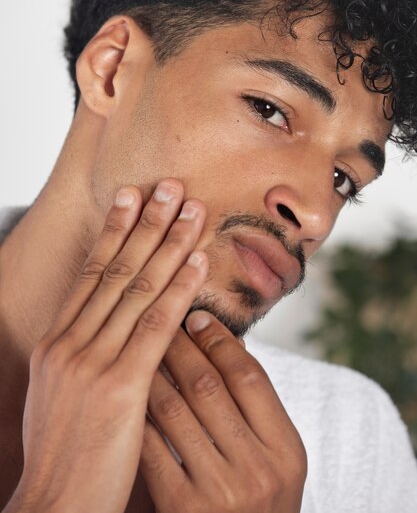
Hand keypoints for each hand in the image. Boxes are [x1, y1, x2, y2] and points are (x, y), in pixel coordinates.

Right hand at [5, 180, 206, 512]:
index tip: (131, 198)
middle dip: (145, 223)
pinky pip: (156, 326)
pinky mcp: (121, 386)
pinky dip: (179, 290)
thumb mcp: (62, 392)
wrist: (52, 507)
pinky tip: (197, 263)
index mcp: (56, 342)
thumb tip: (111, 322)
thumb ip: (85, 353)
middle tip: (169, 186)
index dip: (114, 231)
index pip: (90, 273)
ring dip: (169, 244)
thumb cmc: (63, 453)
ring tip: (191, 210)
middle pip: (115, 269)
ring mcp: (93, 361)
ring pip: (138, 288)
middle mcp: (70, 342)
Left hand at [140, 313, 306, 512]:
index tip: (197, 317)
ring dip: (152, 369)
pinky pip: (150, 444)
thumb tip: (231, 343)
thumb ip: (256, 408)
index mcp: (286, 451)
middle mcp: (257, 469)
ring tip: (140, 345)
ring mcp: (218, 491)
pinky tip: (128, 387)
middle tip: (161, 319)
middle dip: (180, 345)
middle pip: (208, 384)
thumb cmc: (255, 502)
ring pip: (173, 407)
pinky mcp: (181, 508)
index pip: (250, 376)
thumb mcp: (273, 459)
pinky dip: (137, 409)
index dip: (220, 340)